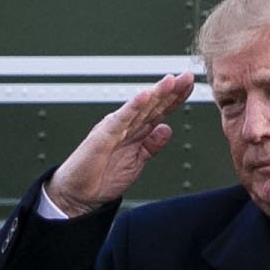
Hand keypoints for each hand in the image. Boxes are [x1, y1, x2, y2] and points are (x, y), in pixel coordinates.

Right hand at [47, 71, 191, 214]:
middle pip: (153, 105)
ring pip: (139, 108)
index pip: (159, 111)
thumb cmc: (102, 177)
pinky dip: (133, 107)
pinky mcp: (104, 135)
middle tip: (187, 76)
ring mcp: (115, 128)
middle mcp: (126, 125)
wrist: (79, 194)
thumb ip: (151, 145)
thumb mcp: (137, 161)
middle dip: (171, 91)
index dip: (175, 98)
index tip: (190, 85)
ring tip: (170, 80)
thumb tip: (167, 129)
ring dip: (155, 94)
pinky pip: (121, 119)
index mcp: (135, 130)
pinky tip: (144, 96)